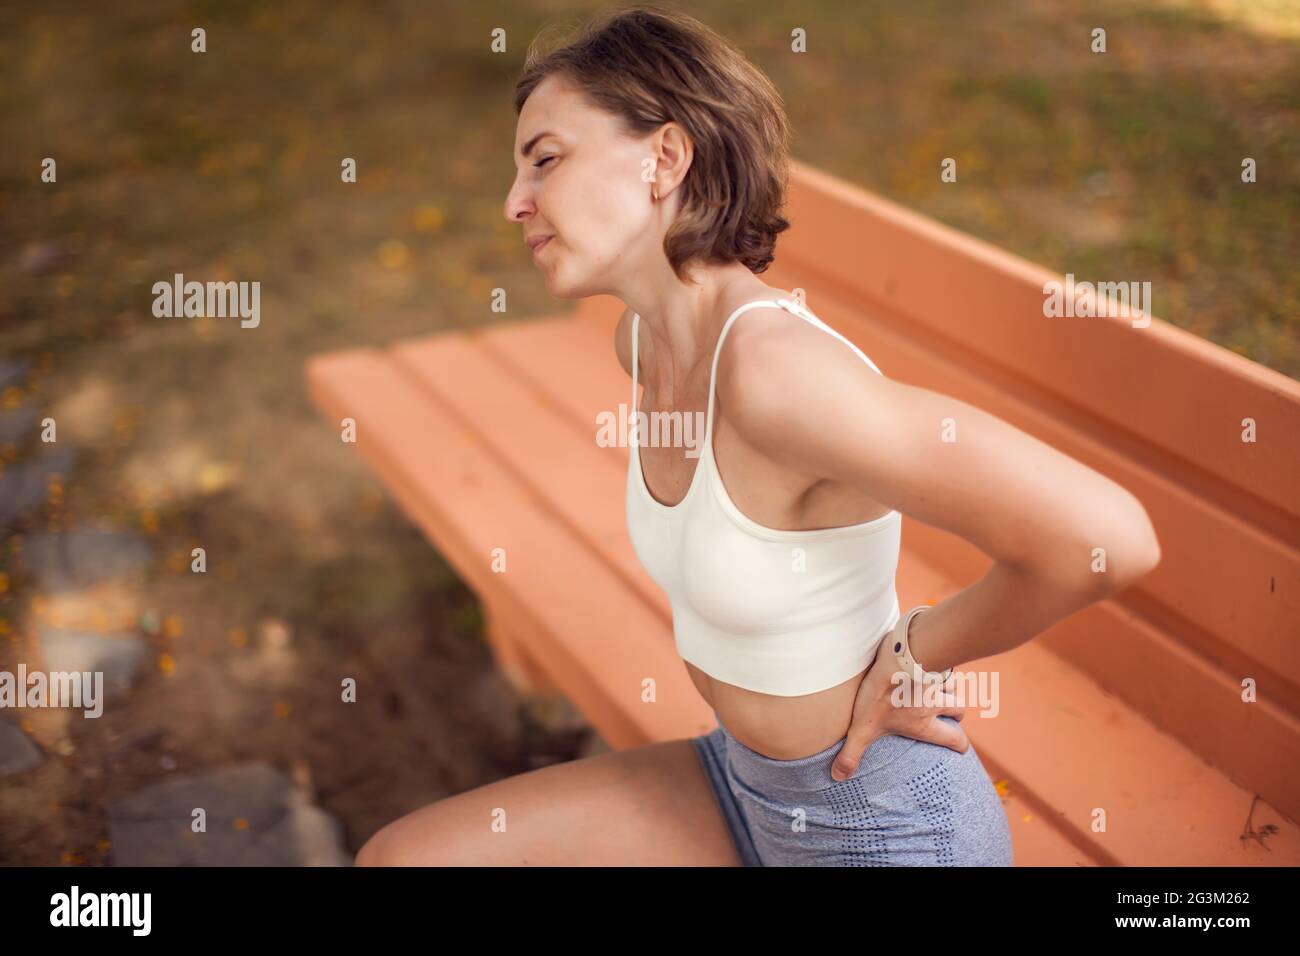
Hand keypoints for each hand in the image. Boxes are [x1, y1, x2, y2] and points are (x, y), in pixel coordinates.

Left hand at [829, 633, 968, 781]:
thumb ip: (852, 754)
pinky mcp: (933, 657)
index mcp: (923, 723)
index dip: (959, 745)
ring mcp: (937, 680)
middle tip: (951, 715)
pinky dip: (939, 665)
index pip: (952, 739)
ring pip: (953, 686)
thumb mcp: (862, 728)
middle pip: (959, 710)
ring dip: (948, 688)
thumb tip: (839, 777)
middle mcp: (935, 703)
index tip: (960, 748)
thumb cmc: (882, 695)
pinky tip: (928, 661)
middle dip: (956, 714)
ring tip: (938, 688)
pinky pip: (943, 663)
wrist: (897, 657)